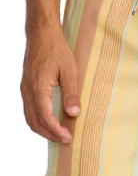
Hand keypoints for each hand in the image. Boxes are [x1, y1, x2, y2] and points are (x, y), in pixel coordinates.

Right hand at [20, 24, 80, 142]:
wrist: (42, 34)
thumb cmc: (57, 50)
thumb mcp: (70, 70)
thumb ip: (71, 92)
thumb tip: (74, 113)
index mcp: (38, 88)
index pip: (45, 118)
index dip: (56, 131)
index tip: (69, 137)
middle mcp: (28, 91)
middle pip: (35, 123)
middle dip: (50, 135)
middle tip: (66, 140)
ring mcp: (25, 90)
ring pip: (30, 118)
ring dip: (43, 130)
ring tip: (59, 134)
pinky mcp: (26, 87)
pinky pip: (29, 110)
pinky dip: (38, 121)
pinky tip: (50, 122)